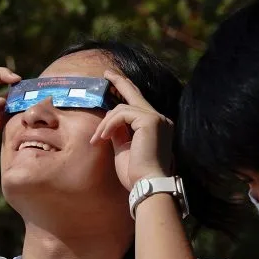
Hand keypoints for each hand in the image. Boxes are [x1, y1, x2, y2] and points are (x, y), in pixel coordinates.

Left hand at [89, 70, 173, 190]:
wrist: (147, 184)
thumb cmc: (136, 173)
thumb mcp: (124, 148)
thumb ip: (119, 132)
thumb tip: (109, 121)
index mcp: (156, 126)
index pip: (139, 104)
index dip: (126, 92)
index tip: (112, 84)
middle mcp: (160, 119)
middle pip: (135, 94)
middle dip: (120, 82)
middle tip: (106, 73)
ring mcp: (156, 118)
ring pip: (123, 107)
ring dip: (106, 123)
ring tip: (98, 139)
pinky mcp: (150, 120)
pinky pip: (122, 114)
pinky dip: (109, 124)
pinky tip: (103, 137)